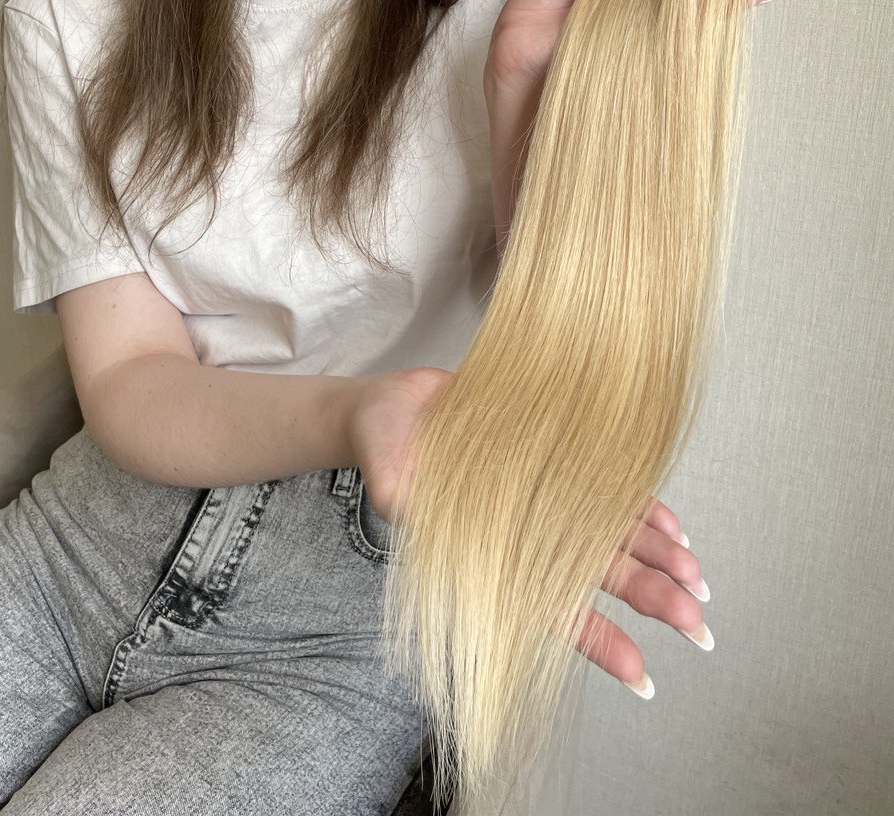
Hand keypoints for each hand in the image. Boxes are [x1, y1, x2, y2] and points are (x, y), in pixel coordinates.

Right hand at [351, 372, 703, 697]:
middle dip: (649, 599)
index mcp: (489, 552)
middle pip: (596, 574)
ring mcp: (545, 498)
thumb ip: (394, 490)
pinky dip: (644, 511)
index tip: (639, 673)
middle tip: (696, 625)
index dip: (594, 639)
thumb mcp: (384, 469)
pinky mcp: (557, 460)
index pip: (548, 607)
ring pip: (612, 536)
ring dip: (657, 560)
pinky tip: (675, 530)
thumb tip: (396, 500)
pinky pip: (611, 491)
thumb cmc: (384, 444)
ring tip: (696, 581)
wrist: (394, 408)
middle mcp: (525, 532)